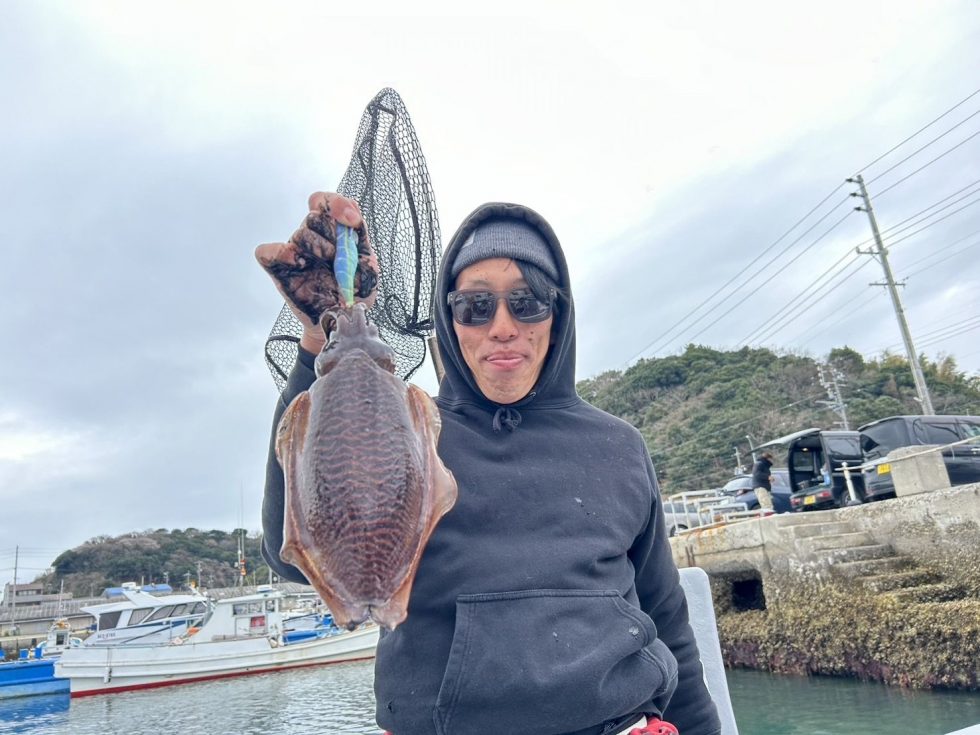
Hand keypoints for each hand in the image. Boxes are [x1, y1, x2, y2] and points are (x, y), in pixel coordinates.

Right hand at [256, 192, 378, 353]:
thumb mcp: (369, 267)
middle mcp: (312, 239)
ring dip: (317, 248)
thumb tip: (353, 221)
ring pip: (299, 233)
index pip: (325, 201)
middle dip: (331, 234)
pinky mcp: (280, 271)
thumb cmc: (356, 294)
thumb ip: (362, 240)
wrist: (344, 323)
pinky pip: (265, 252)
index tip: (352, 222)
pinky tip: (299, 263)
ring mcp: (295, 254)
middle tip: (341, 258)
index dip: (336, 204)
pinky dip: (279, 252)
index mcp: (332, 232)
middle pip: (313, 216)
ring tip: (329, 269)